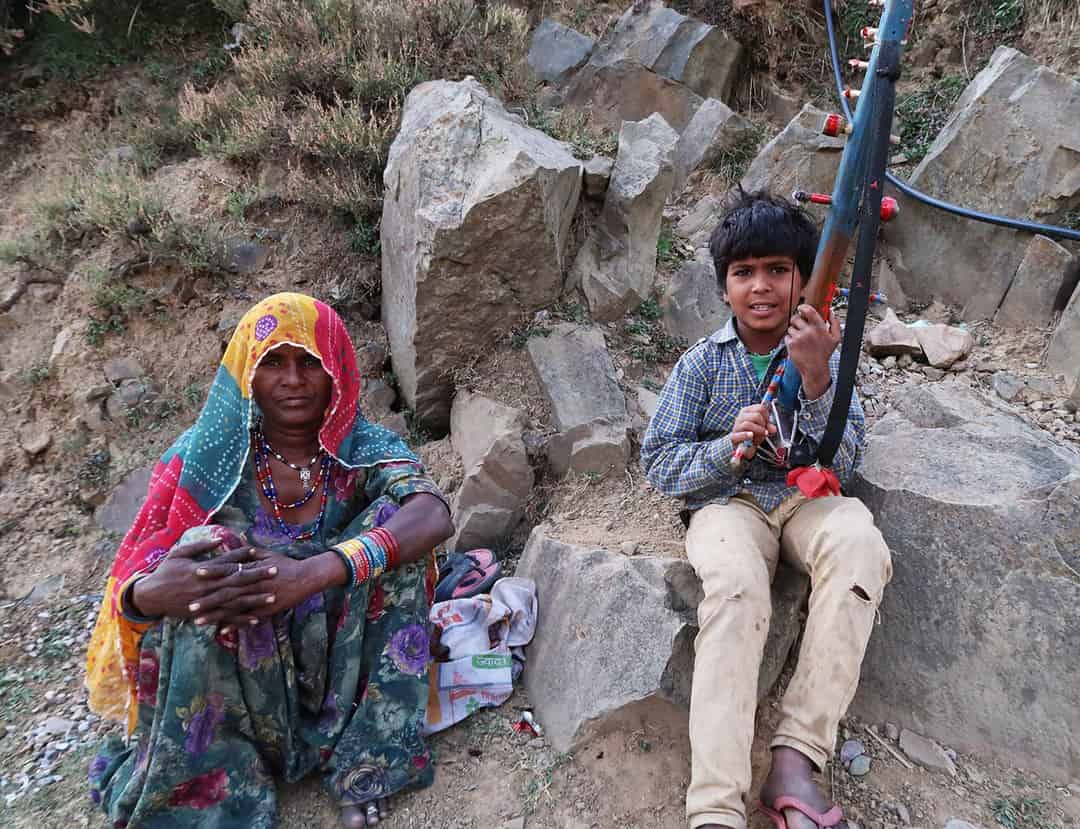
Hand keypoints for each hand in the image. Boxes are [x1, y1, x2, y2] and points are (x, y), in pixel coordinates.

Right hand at [131, 541, 276, 621]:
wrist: (150, 597)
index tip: (258, 550)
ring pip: (234, 601)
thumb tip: (220, 538)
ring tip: (272, 597)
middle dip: (257, 576)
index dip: (242, 555)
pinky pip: (225, 618)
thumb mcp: (178, 554)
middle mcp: (206, 586)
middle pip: (236, 580)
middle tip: (275, 571)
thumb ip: (200, 546)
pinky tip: (257, 619)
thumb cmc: (164, 572)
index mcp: (201, 569)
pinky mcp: (204, 614)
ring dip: (254, 600)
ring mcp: (206, 602)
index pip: (226, 561)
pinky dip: (241, 619)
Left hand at [192, 547, 328, 627]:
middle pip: (226, 591)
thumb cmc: (286, 564)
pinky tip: (221, 630)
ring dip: (215, 614)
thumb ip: (250, 551)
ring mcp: (260, 597)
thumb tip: (235, 543)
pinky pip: (248, 617)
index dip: (212, 571)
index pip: (228, 569)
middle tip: (189, 605)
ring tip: (198, 620)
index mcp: (252, 568)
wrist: (307, 577)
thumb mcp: (268, 554)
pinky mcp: (267, 609)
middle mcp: (253, 583)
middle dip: (207, 599)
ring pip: (234, 607)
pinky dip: (235, 623)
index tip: (196, 572)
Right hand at [728, 403, 776, 459]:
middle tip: (766, 430)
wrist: (740, 444)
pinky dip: (746, 435)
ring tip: (763, 434)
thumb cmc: (751, 433)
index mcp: (747, 411)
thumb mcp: (761, 428)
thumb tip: (773, 429)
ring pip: (748, 424)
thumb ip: (768, 427)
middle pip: (755, 416)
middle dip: (763, 423)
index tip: (768, 422)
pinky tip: (751, 436)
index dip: (766, 416)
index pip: (760, 408)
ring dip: (758, 430)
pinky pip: (740, 434)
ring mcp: (736, 426)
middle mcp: (741, 417)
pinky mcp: (733, 436)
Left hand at [785, 304, 839, 398]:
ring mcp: (799, 338)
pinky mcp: (791, 344)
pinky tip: (798, 346)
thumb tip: (830, 312)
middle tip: (802, 327)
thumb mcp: (836, 338)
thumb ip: (835, 323)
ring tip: (802, 340)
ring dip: (794, 332)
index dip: (803, 307)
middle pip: (796, 318)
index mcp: (819, 327)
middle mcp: (808, 331)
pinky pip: (787, 336)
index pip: (808, 310)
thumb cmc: (824, 353)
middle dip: (798, 321)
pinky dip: (790, 340)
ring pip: (791, 327)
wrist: (815, 369)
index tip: (802, 309)